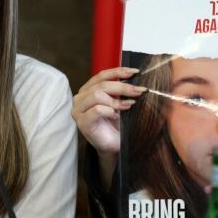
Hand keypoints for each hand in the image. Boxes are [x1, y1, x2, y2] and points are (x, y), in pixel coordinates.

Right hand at [71, 67, 145, 190]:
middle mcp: (80, 98)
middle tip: (139, 91)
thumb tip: (134, 77)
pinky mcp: (82, 122)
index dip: (118, 71)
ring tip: (128, 105)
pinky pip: (97, 110)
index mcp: (88, 90)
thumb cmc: (116, 124)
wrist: (114, 145)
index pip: (101, 75)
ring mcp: (78, 110)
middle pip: (101, 85)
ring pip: (97, 95)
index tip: (135, 72)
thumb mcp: (119, 102)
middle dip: (122, 87)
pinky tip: (116, 115)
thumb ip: (120, 90)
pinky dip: (109, 110)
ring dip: (116, 100)